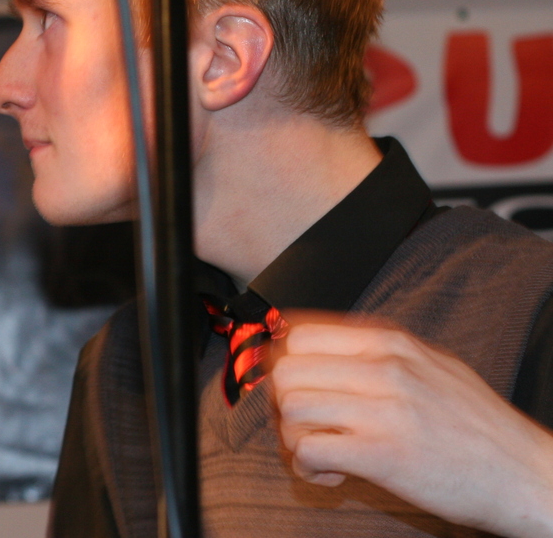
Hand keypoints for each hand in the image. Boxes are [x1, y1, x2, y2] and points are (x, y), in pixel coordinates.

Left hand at [271, 318, 552, 537]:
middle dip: (282, 404)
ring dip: (293, 438)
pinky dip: (307, 467)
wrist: (527, 475)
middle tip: (306, 427)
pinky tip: (333, 474)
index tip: (298, 390)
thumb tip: (319, 350)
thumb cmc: (477, 426)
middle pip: (286, 371)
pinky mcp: (384, 455)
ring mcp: (384, 410)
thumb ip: (378, 353)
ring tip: (320, 452)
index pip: (300, 334)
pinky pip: (308, 450)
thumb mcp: (431, 365)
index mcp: (391, 342)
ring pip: (290, 408)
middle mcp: (385, 367)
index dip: (287, 366)